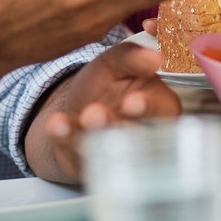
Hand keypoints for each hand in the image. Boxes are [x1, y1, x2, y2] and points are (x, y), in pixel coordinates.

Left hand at [25, 42, 180, 182]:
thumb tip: (154, 56)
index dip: (149, 107)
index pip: (163, 111)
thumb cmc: (106, 85)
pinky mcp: (85, 163)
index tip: (133, 101)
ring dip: (94, 133)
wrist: (75, 106)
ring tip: (85, 117)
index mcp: (158, 108)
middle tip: (98, 114)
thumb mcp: (115, 64)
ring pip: (107, 148)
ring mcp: (113, 154)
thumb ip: (131, 57)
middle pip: (135, 136)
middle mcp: (141, 136)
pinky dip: (64, 137)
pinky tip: (57, 124)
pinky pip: (75, 153)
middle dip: (116, 124)